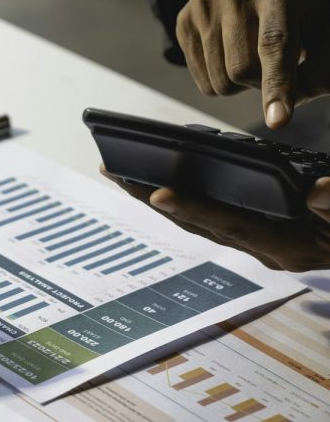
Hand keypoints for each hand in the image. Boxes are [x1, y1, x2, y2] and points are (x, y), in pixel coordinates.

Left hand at [101, 166, 329, 271]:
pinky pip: (211, 216)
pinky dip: (182, 197)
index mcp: (288, 247)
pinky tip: (158, 179)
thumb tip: (316, 191)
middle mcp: (265, 250)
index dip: (193, 209)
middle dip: (151, 198)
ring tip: (121, 171)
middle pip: (198, 224)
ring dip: (156, 197)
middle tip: (112, 171)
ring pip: (197, 221)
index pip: (231, 225)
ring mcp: (259, 244)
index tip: (156, 193)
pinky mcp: (259, 233)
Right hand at [175, 0, 329, 128]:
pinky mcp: (183, 20)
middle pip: (242, 70)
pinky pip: (203, 80)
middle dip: (260, 82)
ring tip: (251, 54)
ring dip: (241, 83)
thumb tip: (306, 95)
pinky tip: (230, 53)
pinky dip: (222, 79)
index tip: (278, 119)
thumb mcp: (319, 13)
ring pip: (220, 81)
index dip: (278, 85)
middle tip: (273, 66)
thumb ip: (323, 55)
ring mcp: (202, 4)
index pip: (275, 43)